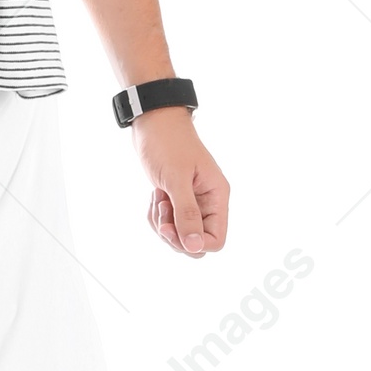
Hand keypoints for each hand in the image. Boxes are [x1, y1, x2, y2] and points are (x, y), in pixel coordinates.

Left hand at [133, 107, 228, 257]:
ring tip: (158, 197)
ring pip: (179, 235)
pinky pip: (166, 224)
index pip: (216, 239)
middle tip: (162, 209)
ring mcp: (191, 203)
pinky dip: (156, 216)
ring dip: (161, 223)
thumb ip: (187, 214)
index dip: (195, 243)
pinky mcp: (176, 201)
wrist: (153, 123)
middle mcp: (207, 202)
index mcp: (217, 196)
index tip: (173, 228)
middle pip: (195, 242)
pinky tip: (155, 195)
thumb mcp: (176, 179)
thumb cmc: (168, 144)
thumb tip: (195, 247)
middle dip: (174, 234)